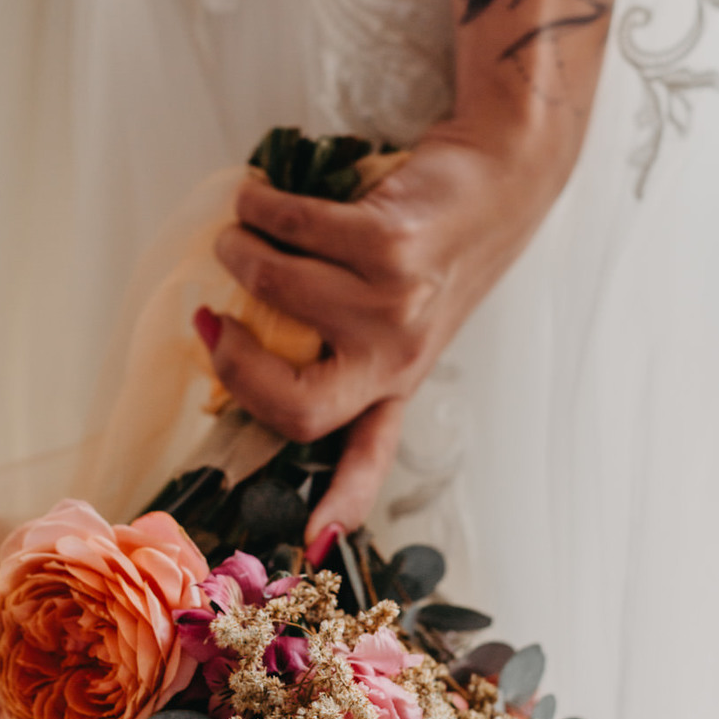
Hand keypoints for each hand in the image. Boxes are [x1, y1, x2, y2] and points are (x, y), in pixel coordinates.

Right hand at [199, 115, 564, 538]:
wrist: (503, 175)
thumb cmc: (439, 244)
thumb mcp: (403, 315)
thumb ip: (340, 341)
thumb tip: (228, 341)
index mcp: (397, 380)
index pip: (366, 458)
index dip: (337, 503)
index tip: (309, 543)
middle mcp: (398, 354)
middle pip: (300, 404)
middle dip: (236, 365)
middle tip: (215, 325)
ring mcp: (396, 302)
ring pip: (277, 288)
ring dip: (238, 252)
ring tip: (237, 235)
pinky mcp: (391, 243)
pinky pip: (293, 226)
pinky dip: (260, 206)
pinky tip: (257, 198)